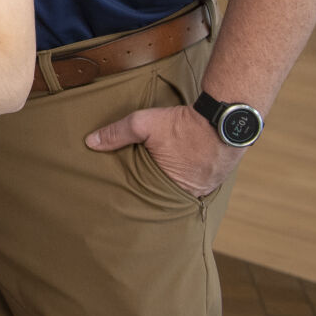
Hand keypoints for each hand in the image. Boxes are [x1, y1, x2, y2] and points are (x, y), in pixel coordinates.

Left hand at [86, 104, 244, 197]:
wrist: (225, 117)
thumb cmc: (183, 124)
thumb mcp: (143, 124)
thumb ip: (116, 134)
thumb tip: (90, 142)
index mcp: (171, 189)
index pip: (148, 198)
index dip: (138, 194)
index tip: (126, 193)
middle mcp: (191, 193)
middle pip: (166, 195)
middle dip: (155, 190)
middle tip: (142, 186)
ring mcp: (207, 187)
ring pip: (184, 189)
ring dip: (174, 183)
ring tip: (160, 178)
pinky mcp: (218, 176)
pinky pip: (200, 181)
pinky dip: (190, 176)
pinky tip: (183, 168)